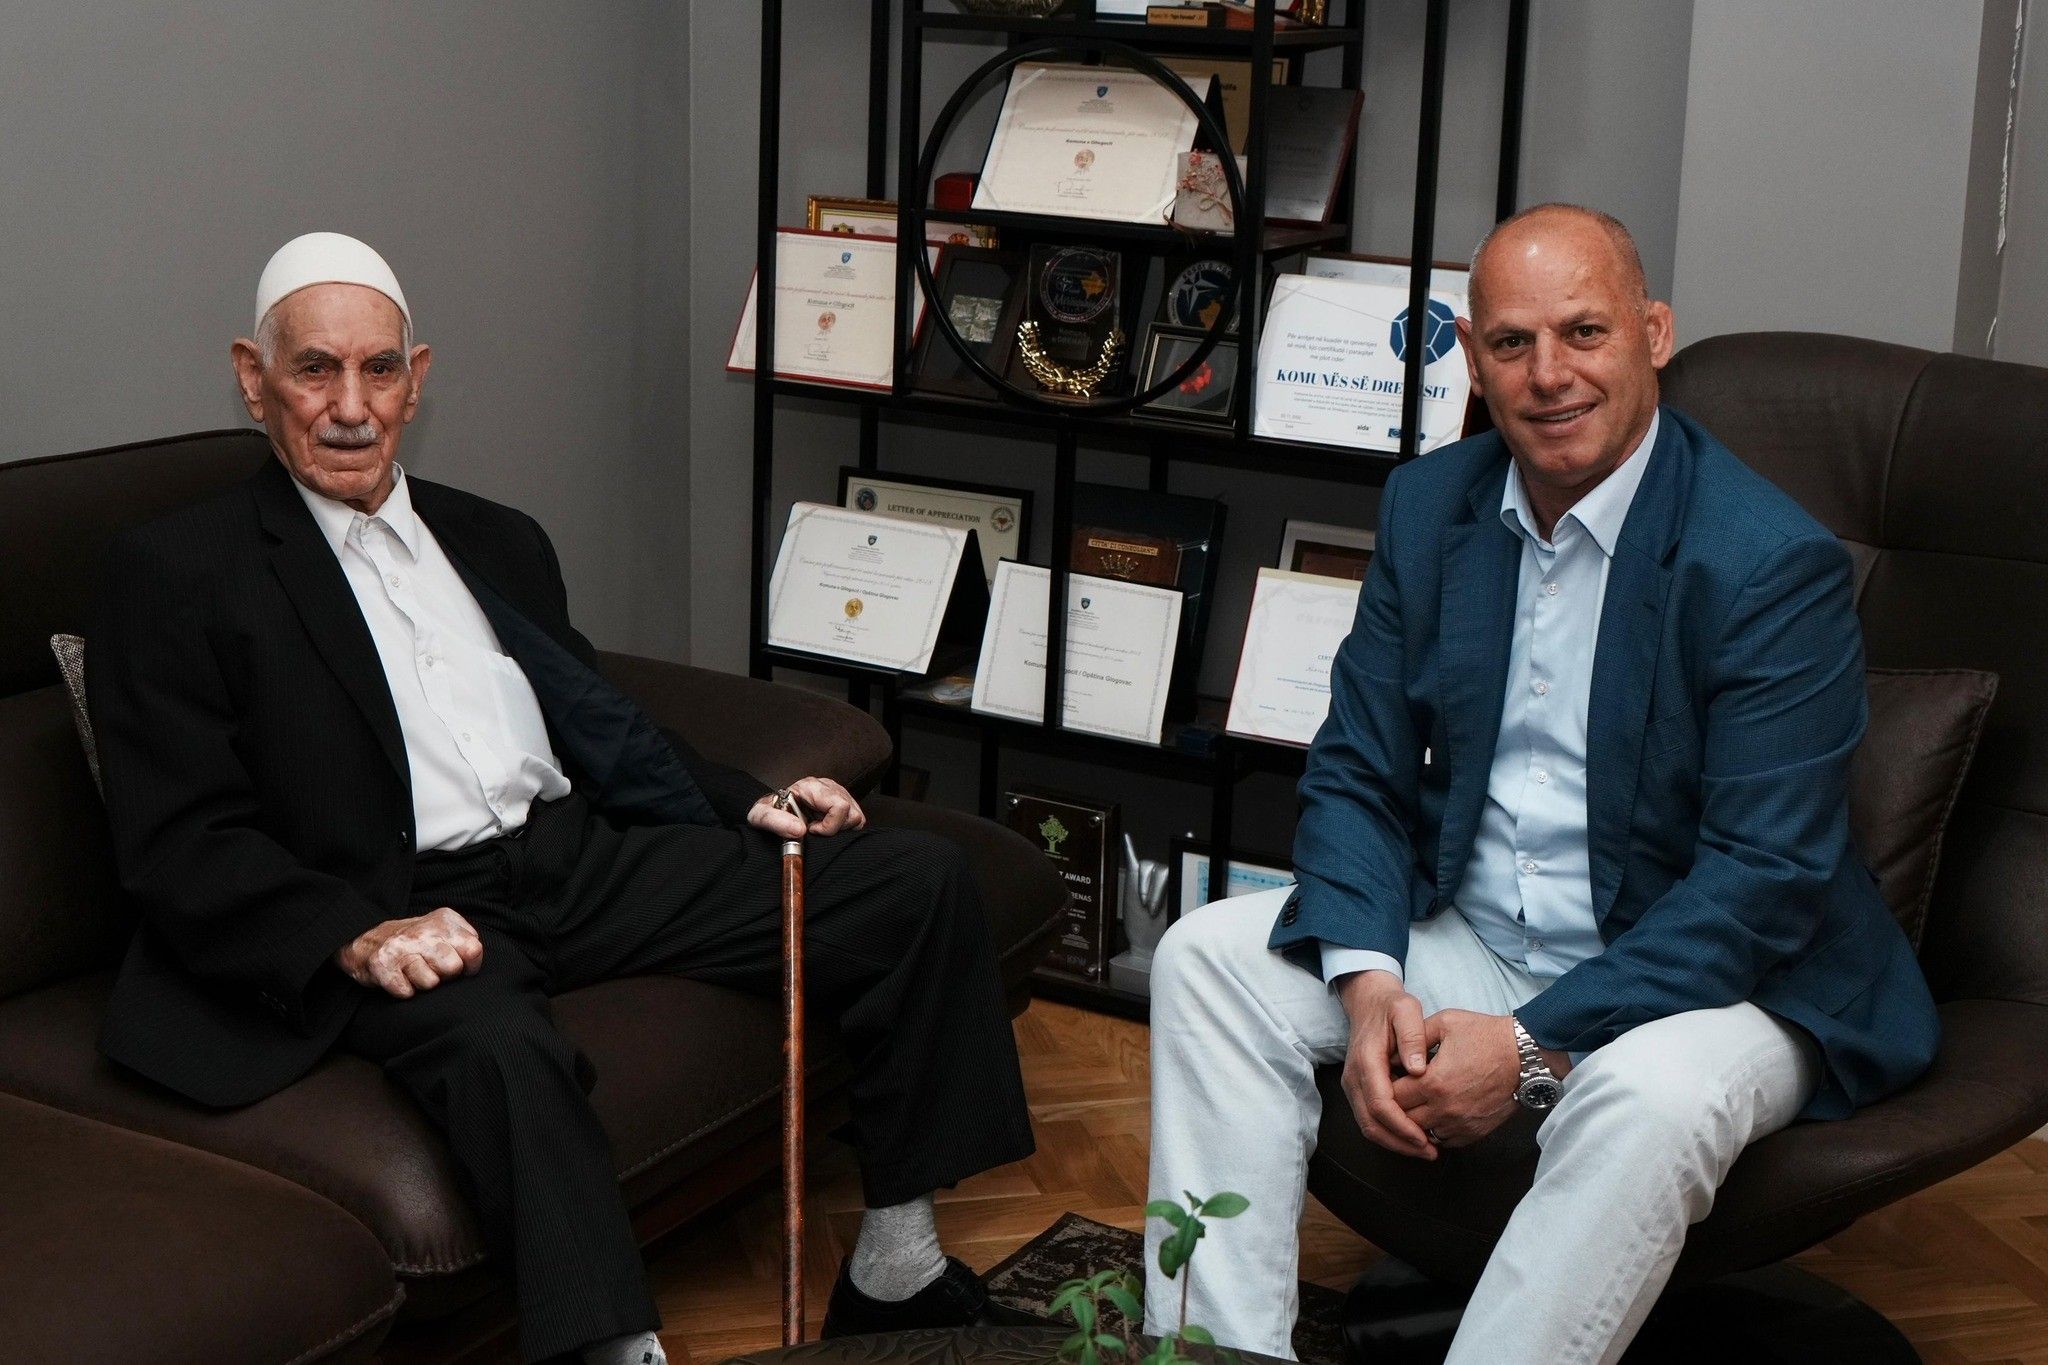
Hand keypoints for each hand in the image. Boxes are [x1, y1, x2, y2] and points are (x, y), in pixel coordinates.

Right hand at [335, 907, 483, 998]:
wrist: (368, 942)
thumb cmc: (416, 942)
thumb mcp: (444, 930)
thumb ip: (465, 940)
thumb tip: (474, 958)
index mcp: (443, 921)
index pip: (473, 950)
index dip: (468, 965)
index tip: (456, 964)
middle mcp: (422, 931)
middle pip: (453, 968)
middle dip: (446, 975)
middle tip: (432, 968)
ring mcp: (400, 947)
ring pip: (431, 983)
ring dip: (423, 983)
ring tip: (414, 973)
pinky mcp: (381, 965)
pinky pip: (406, 992)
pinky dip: (404, 991)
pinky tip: (400, 979)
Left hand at [747, 776, 866, 839]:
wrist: (769, 807)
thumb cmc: (767, 811)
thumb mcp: (761, 816)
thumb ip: (776, 821)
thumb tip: (800, 830)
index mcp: (811, 787)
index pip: (840, 806)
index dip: (829, 826)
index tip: (811, 830)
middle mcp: (827, 786)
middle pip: (852, 813)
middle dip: (836, 828)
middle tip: (815, 830)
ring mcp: (837, 792)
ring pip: (857, 816)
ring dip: (841, 827)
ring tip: (820, 826)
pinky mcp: (841, 799)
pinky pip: (856, 816)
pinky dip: (844, 826)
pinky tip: (826, 825)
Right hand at [1334, 969, 1438, 1160]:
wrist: (1369, 1002)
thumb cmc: (1391, 1006)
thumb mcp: (1406, 1010)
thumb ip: (1412, 1036)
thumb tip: (1418, 1069)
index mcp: (1366, 1061)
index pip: (1380, 1104)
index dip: (1402, 1126)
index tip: (1425, 1138)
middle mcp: (1354, 1077)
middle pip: (1370, 1123)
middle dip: (1400, 1143)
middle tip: (1430, 1152)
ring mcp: (1353, 1085)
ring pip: (1368, 1126)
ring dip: (1395, 1143)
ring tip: (1425, 1149)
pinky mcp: (1358, 1090)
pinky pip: (1370, 1120)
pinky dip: (1390, 1133)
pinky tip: (1413, 1136)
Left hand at [1389, 1010, 1530, 1147]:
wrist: (1525, 1057)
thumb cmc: (1487, 1036)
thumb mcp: (1445, 1023)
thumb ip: (1415, 1037)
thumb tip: (1394, 1053)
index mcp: (1432, 1082)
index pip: (1392, 1096)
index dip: (1385, 1087)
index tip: (1388, 1078)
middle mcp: (1444, 1108)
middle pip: (1403, 1119)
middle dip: (1396, 1106)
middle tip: (1397, 1093)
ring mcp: (1460, 1124)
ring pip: (1421, 1133)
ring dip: (1414, 1121)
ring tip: (1413, 1104)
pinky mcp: (1474, 1132)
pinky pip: (1444, 1140)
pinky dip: (1434, 1131)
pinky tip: (1434, 1114)